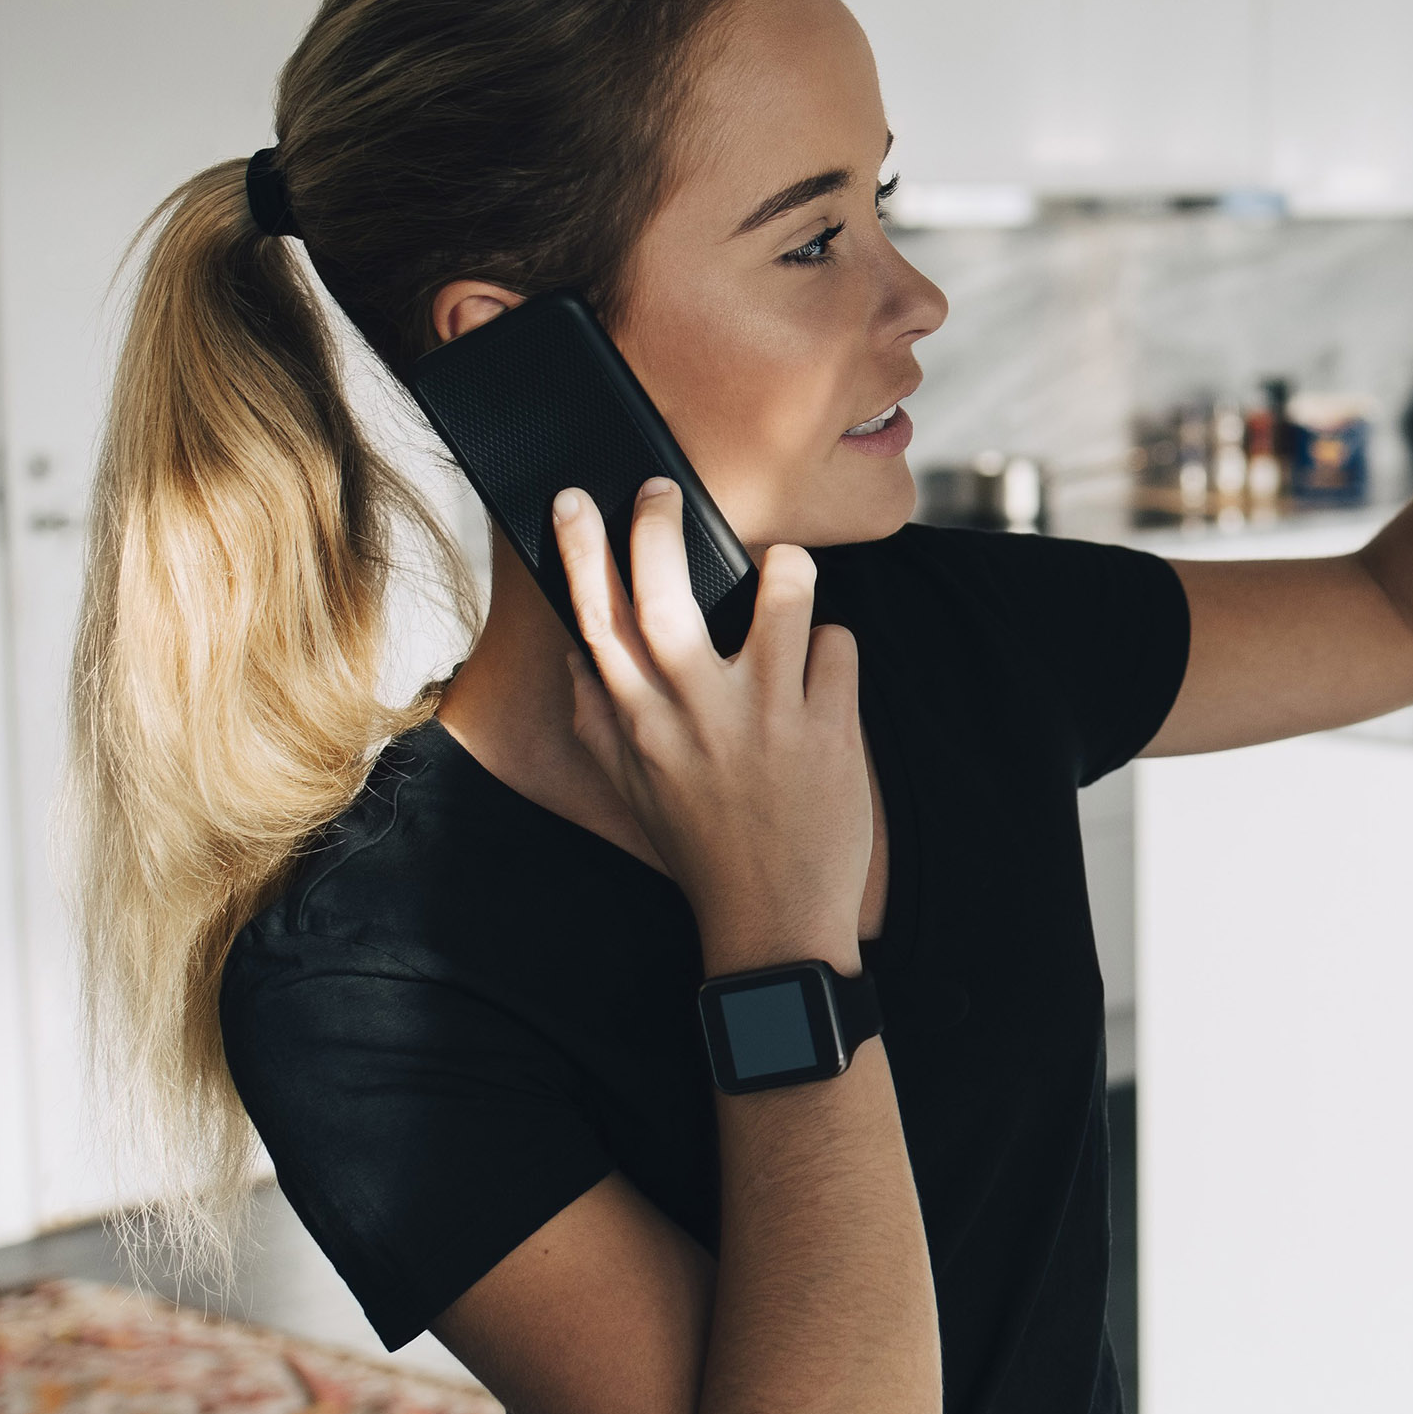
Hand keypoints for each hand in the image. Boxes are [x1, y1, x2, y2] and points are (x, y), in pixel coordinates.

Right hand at [552, 479, 873, 972]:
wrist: (773, 923)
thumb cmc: (703, 850)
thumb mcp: (634, 790)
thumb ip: (600, 721)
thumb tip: (577, 656)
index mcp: (642, 724)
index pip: (597, 620)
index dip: (580, 550)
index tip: (574, 500)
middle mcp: (696, 714)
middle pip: (666, 593)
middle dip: (659, 526)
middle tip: (664, 490)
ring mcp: (766, 719)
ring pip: (782, 596)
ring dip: (787, 570)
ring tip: (785, 577)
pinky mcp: (828, 731)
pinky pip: (838, 645)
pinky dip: (834, 646)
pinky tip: (826, 674)